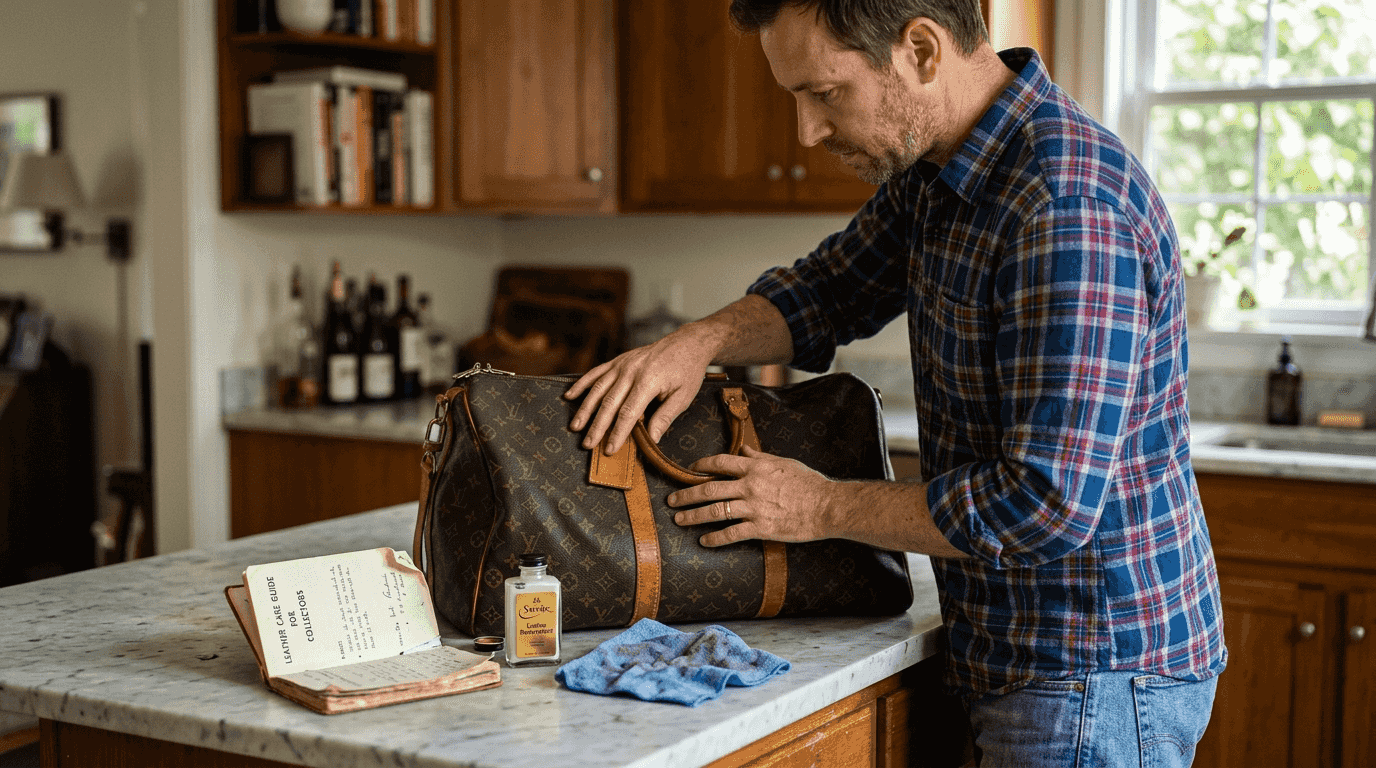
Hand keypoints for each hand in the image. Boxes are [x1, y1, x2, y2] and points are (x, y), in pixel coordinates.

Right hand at [564, 326, 717, 454]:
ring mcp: (622, 364)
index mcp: (648, 381)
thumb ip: (665, 417)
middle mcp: (631, 371)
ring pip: (597, 389)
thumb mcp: (684, 396)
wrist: (687, 342)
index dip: (617, 433)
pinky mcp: (618, 360)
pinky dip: (581, 384)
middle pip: (609, 403)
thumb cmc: (687, 370)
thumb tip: (651, 440)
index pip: (628, 413)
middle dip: (597, 426)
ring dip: (585, 409)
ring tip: (575, 426)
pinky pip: (596, 372)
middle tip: (587, 444)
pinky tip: (569, 396)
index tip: (609, 449)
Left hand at [667, 446, 835, 546]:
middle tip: (671, 500)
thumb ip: (760, 456)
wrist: (826, 506)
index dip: (702, 465)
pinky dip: (715, 538)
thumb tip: (744, 447)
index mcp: (756, 467)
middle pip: (709, 488)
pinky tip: (703, 541)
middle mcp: (750, 486)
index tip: (690, 469)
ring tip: (679, 520)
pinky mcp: (760, 528)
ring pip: (715, 511)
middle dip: (686, 494)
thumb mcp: (784, 462)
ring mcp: (753, 507)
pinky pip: (731, 534)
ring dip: (693, 516)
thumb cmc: (809, 483)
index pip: (721, 462)